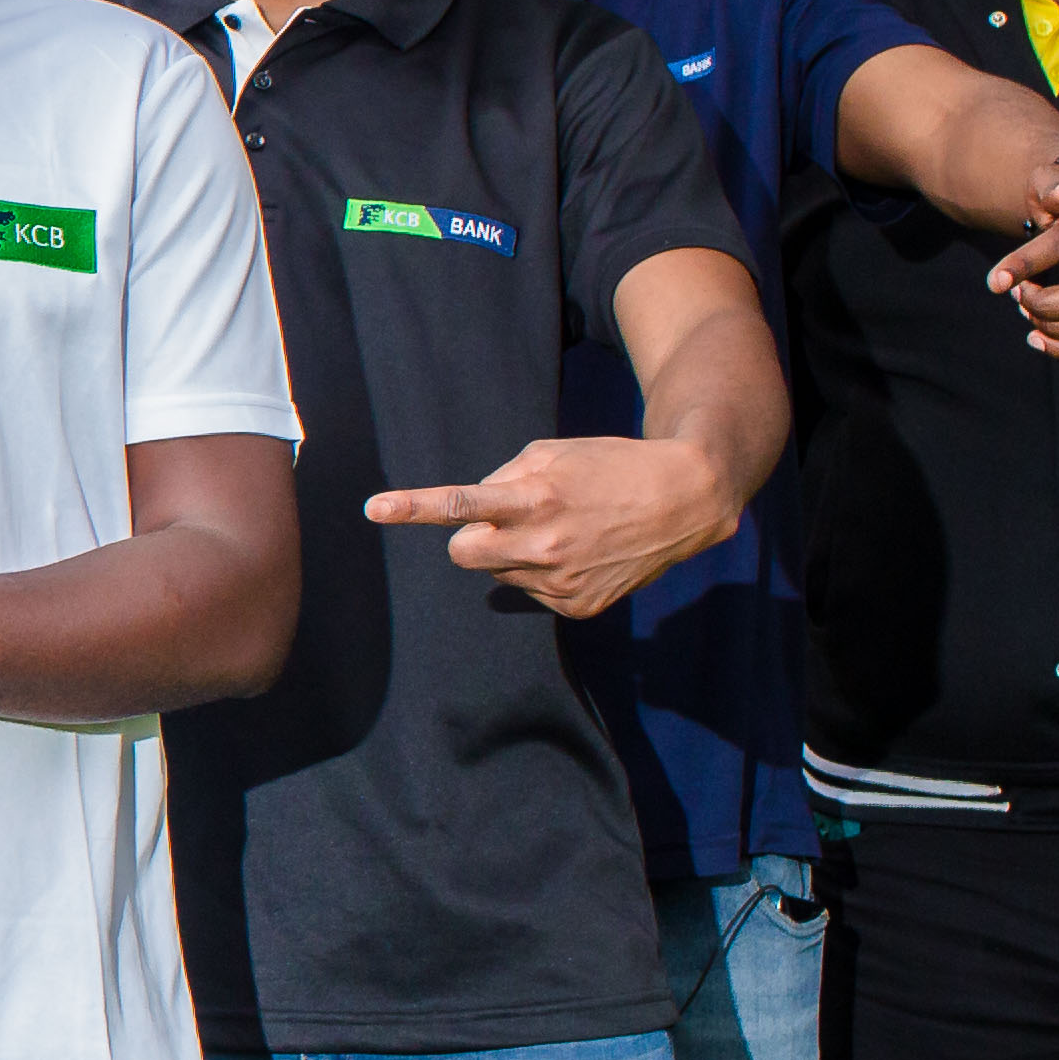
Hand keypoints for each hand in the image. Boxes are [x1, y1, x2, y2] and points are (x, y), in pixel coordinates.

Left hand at [365, 432, 738, 618]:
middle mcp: (545, 545)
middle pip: (464, 554)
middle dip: (471, 538)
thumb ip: (504, 477)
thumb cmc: (611, 466)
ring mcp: (561, 582)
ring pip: (500, 573)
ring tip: (562, 530)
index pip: (460, 505)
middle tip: (502, 520)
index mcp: (535, 498)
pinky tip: (580, 553)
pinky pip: (533, 592)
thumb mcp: (554, 452)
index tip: (373, 508)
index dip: (412, 507)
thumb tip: (474, 510)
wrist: (685, 500)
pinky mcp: (579, 606)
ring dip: (515, 553)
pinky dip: (544, 574)